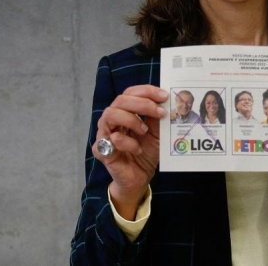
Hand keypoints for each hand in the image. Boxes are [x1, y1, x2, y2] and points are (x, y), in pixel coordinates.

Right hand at [92, 85, 167, 218]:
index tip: (164, 96)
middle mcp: (111, 119)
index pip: (130, 93)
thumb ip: (157, 117)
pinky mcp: (101, 150)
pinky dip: (126, 143)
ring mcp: (104, 133)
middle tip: (160, 112)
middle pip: (120, 100)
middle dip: (142, 103)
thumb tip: (166, 101)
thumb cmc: (145, 152)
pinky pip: (109, 141)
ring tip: (144, 130)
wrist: (139, 177)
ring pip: (110, 114)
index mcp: (124, 111)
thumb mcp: (157, 132)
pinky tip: (137, 150)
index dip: (147, 91)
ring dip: (131, 120)